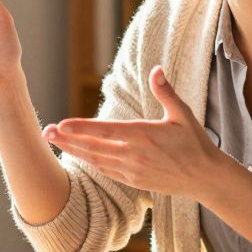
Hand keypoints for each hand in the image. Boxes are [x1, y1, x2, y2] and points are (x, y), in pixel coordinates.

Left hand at [41, 65, 229, 198]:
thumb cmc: (195, 143)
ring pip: (96, 160)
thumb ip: (166, 92)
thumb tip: (157, 70)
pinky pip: (106, 171)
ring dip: (73, 151)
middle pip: (93, 147)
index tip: (62, 124)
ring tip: (54, 141)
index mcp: (144, 135)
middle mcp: (135, 155)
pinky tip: (77, 155)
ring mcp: (133, 171)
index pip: (106, 131)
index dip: (81, 128)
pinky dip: (89, 162)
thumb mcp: (183, 114)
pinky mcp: (134, 181)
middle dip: (68, 140)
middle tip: (46, 132)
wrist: (205, 178)